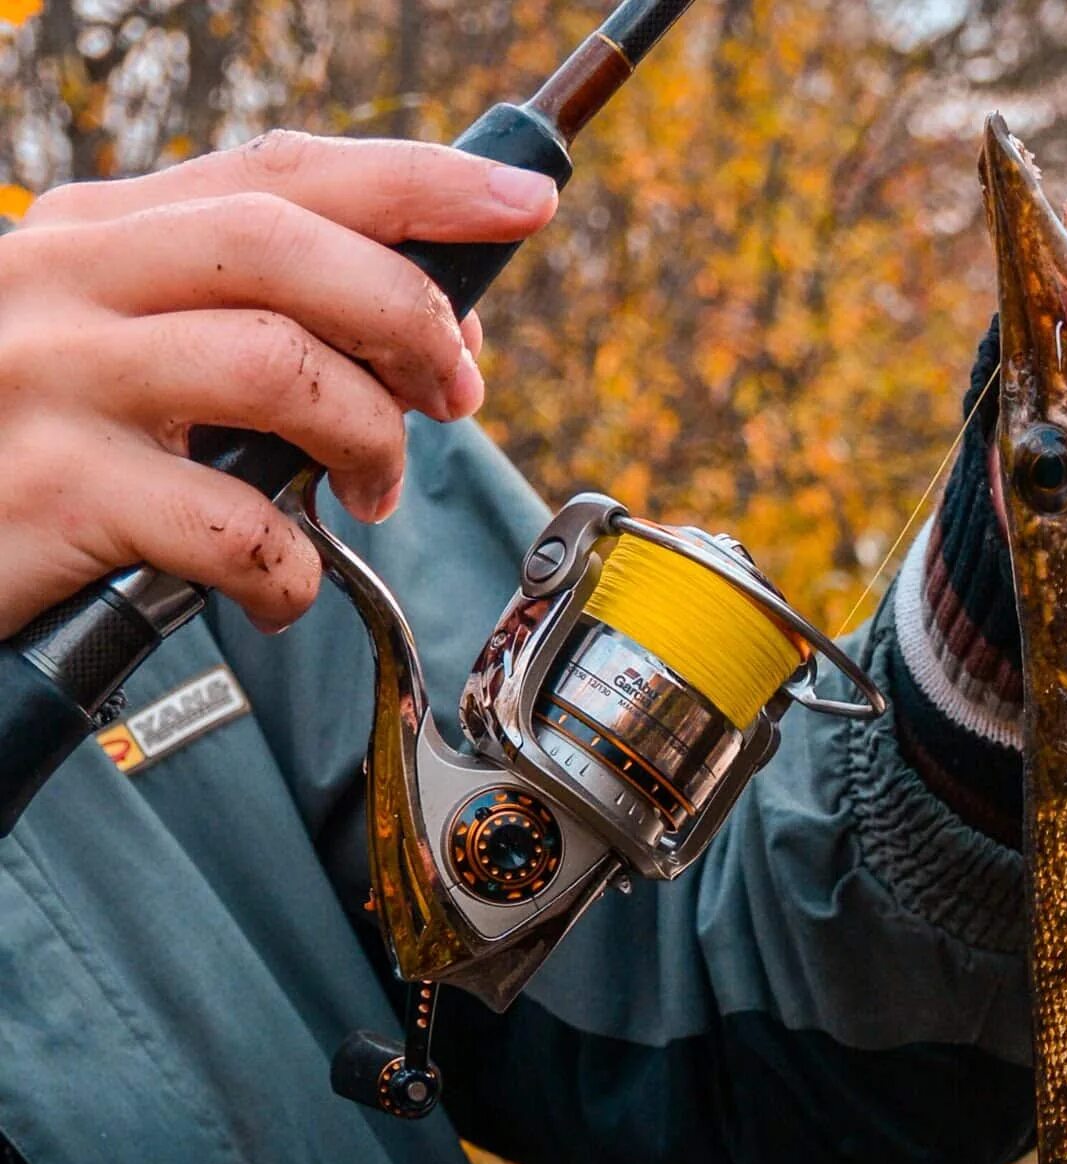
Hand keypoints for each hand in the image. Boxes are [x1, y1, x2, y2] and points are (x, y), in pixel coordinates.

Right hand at [0, 131, 557, 636]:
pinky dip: (293, 569)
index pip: (282, 172)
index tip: (521, 204)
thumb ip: (248, 316)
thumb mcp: (119, 343)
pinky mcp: (53, 492)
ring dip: (370, 440)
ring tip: (371, 490)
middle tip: (459, 392)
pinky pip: (233, 522)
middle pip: (290, 247)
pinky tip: (278, 590)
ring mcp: (54, 380)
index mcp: (98, 232)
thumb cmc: (35, 445)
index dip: (418, 183)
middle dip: (412, 316)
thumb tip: (432, 331)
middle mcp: (68, 282)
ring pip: (279, 369)